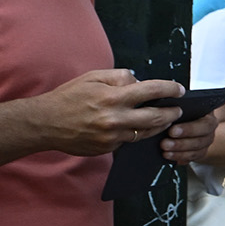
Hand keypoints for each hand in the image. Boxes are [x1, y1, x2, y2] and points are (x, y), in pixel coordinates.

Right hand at [36, 70, 185, 155]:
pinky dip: (138, 133)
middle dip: (172, 113)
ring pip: (146, 132)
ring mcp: (112, 136)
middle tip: (178, 109)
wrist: (45, 123)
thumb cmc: (69, 97)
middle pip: (156, 117)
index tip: (179, 90)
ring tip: (166, 119)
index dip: (170, 89)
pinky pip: (130, 140)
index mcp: (112, 97)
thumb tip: (139, 81)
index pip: (152, 91)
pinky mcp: (108, 148)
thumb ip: (119, 77)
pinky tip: (142, 128)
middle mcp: (115, 119)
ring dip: (160, 126)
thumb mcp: (93, 78)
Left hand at [159, 84, 224, 164]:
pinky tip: (169, 156)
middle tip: (166, 139)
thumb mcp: (207, 100)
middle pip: (200, 140)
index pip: (205, 126)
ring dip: (179, 151)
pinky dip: (179, 158)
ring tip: (164, 148)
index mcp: (210, 120)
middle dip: (182, 141)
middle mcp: (209, 134)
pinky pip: (190, 159)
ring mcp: (203, 145)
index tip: (173, 129)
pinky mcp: (196, 154)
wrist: (197, 126)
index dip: (189, 129)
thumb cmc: (198, 111)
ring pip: (195, 151)